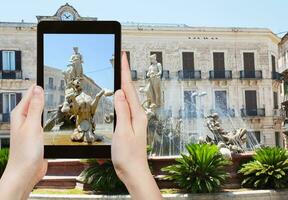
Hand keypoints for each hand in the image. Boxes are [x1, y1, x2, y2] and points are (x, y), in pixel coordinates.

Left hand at [0, 85, 46, 199]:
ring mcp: (30, 128)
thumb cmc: (26, 152)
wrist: (25, 172)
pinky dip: (47, 116)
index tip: (45, 75)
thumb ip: (36, 107)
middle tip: (51, 84)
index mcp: (20, 114)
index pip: (30, 94)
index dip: (38, 86)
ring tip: (51, 96)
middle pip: (33, 102)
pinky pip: (42, 121)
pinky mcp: (36, 136)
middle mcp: (24, 119)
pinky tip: (51, 117)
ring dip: (44, 105)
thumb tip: (38, 89)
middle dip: (41, 93)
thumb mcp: (33, 125)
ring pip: (38, 111)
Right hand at [112, 52, 161, 199]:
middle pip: (130, 89)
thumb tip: (119, 92)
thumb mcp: (122, 131)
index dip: (125, 71)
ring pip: (129, 96)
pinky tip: (121, 95)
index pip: (129, 88)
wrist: (133, 171)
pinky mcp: (131, 125)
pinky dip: (123, 96)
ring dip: (124, 83)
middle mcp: (138, 115)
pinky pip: (127, 105)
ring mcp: (135, 119)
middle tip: (122, 59)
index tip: (123, 57)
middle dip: (125, 73)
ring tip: (121, 72)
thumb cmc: (128, 155)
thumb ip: (122, 111)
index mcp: (137, 114)